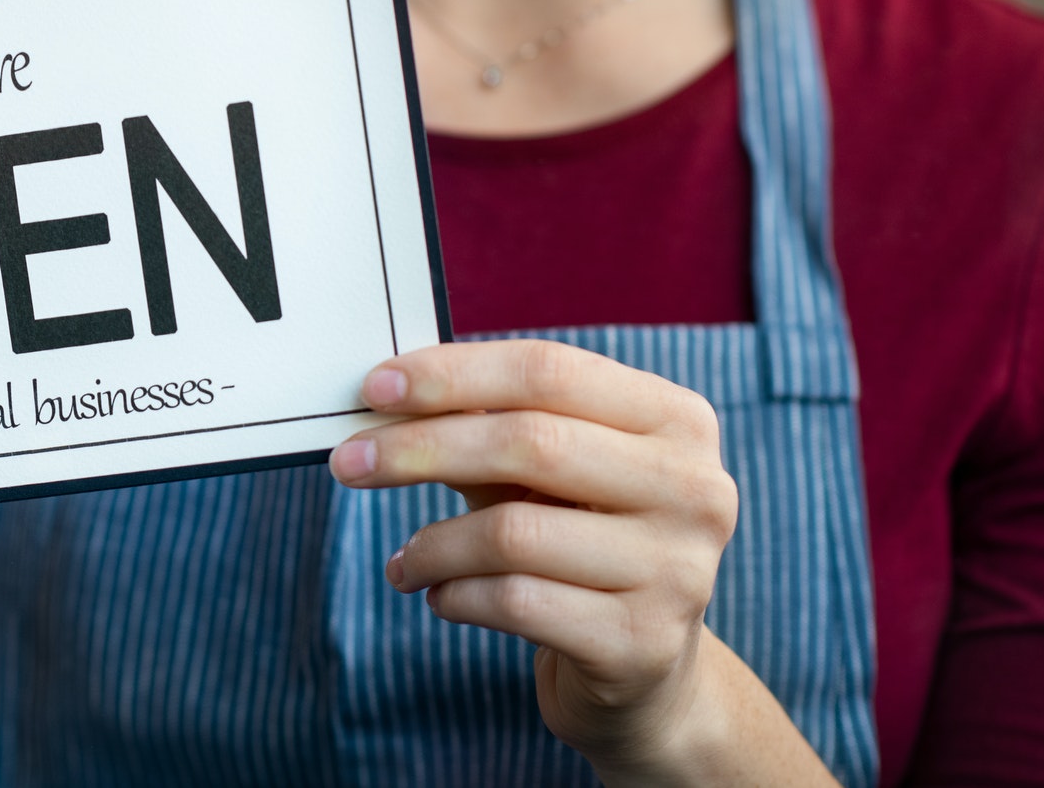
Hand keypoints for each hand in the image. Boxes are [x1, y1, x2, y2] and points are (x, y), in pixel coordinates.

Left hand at [328, 339, 834, 784]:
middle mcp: (695, 489)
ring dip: (432, 543)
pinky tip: (438, 596)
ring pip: (513, 532)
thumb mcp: (546, 473)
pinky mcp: (642, 644)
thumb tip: (384, 389)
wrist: (644, 673)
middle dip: (420, 449)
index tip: (374, 387)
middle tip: (347, 463)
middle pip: (529, 442)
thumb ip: (487, 421)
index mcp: (676, 421)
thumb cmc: (578, 541)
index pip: (548, 370)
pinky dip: (454, 595)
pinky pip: (515, 602)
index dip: (453, 374)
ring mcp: (679, 571)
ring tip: (404, 559)